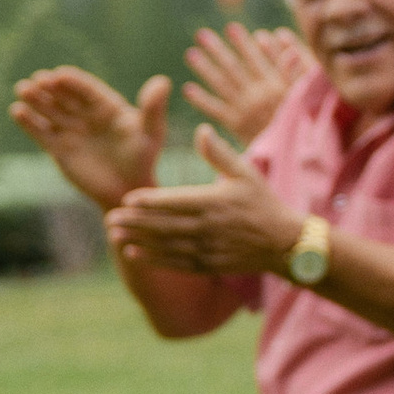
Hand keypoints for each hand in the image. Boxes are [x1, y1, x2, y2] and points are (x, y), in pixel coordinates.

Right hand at [11, 63, 169, 207]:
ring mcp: (72, 131)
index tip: (59, 75)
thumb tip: (163, 81)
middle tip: (37, 79)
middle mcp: (87, 115)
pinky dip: (29, 123)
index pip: (87, 89)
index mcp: (107, 106)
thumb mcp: (151, 133)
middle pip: (65, 97)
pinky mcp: (60, 149)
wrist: (128, 191)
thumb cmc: (143, 160)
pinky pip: (42, 133)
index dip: (73, 82)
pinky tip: (17, 111)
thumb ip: (153, 108)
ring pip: (50, 111)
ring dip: (36, 99)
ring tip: (22, 89)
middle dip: (50, 87)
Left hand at [104, 126, 302, 279]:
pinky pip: (175, 262)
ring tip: (114, 235)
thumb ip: (219, 153)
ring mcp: (208, 248)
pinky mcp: (208, 264)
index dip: (150, 202)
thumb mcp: (246, 172)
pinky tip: (133, 254)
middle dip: (135, 223)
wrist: (284, 243)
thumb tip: (201, 129)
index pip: (176, 201)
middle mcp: (208, 227)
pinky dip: (153, 259)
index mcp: (215, 201)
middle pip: (164, 225)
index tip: (127, 199)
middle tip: (109, 219)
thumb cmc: (263, 203)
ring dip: (138, 241)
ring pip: (166, 245)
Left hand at [184, 21, 310, 146]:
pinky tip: (188, 89)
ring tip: (191, 54)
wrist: (298, 153)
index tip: (231, 27)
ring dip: (205, 69)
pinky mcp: (237, 126)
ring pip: (221, 85)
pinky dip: (202, 100)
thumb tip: (280, 35)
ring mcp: (245, 110)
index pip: (256, 58)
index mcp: (275, 84)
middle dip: (217, 50)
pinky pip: (217, 110)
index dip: (243, 43)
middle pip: (233, 68)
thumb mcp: (308, 89)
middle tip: (201, 34)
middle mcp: (257, 95)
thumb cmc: (307, 119)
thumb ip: (297, 62)